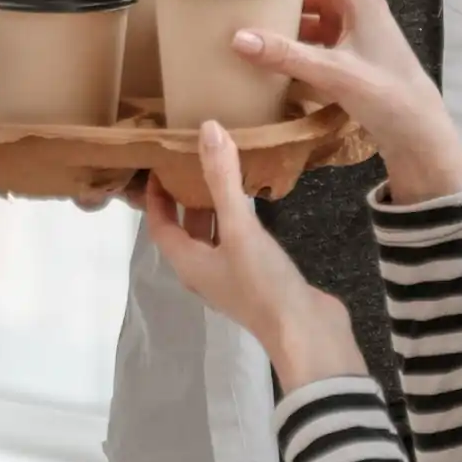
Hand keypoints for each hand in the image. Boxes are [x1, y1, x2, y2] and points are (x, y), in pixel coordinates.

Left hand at [138, 124, 362, 391]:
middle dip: (185, 197)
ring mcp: (232, 277)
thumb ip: (223, 179)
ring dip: (214, 207)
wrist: (306, 333)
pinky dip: (239, 220)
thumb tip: (207, 128)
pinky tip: (255, 200)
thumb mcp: (240, 228)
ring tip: (222, 170)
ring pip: (214, 236)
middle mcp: (205, 271)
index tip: (159, 164)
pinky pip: (239, 242)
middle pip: (186, 230)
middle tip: (192, 158)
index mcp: (188, 263)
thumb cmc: (262, 283)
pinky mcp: (258, 278)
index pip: (160, 226)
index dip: (155, 197)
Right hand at [212, 0, 461, 204]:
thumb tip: (238, 37)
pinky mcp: (345, 47)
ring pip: (304, 5)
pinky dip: (285, 34)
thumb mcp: (335, 73)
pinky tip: (261, 44)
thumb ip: (287, 55)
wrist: (418, 132)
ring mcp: (349, 25)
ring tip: (235, 5)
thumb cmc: (389, 95)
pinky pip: (308, 31)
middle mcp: (352, 2)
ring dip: (276, 7)